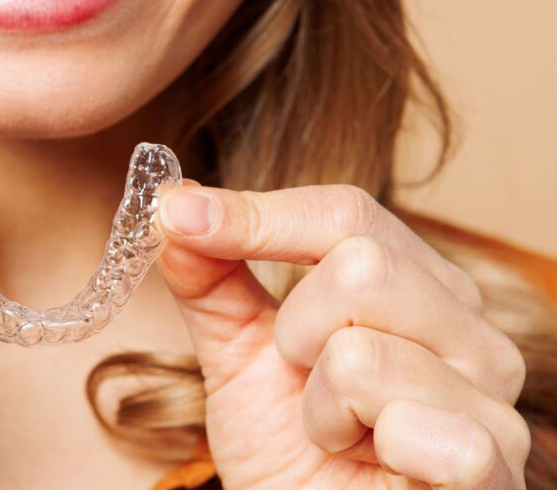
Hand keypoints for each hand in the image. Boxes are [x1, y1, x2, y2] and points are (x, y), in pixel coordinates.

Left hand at [155, 182, 529, 488]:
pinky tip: (375, 465)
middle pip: (361, 265)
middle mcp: (468, 328)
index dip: (259, 214)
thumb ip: (212, 279)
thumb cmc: (290, 450)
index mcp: (416, 286)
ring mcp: (490, 395)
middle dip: (295, 332)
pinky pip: (403, 421)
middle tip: (301, 381)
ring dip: (319, 407)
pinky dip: (357, 447)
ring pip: (362, 351)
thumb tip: (178, 203)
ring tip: (339, 434)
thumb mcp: (238, 353)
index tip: (179, 216)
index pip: (347, 213)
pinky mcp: (489, 461)